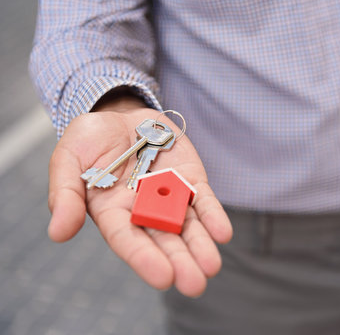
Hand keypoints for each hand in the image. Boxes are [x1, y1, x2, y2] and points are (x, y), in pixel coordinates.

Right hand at [47, 95, 232, 296]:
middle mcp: (143, 211)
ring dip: (201, 246)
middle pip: (163, 240)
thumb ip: (66, 195)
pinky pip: (203, 201)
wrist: (122, 115)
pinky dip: (213, 216)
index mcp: (112, 213)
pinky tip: (222, 233)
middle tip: (194, 284)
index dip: (144, 258)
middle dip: (180, 262)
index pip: (128, 240)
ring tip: (211, 267)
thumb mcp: (68, 159)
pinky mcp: (190, 181)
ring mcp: (169, 197)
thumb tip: (58, 233)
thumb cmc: (91, 139)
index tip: (163, 277)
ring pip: (188, 227)